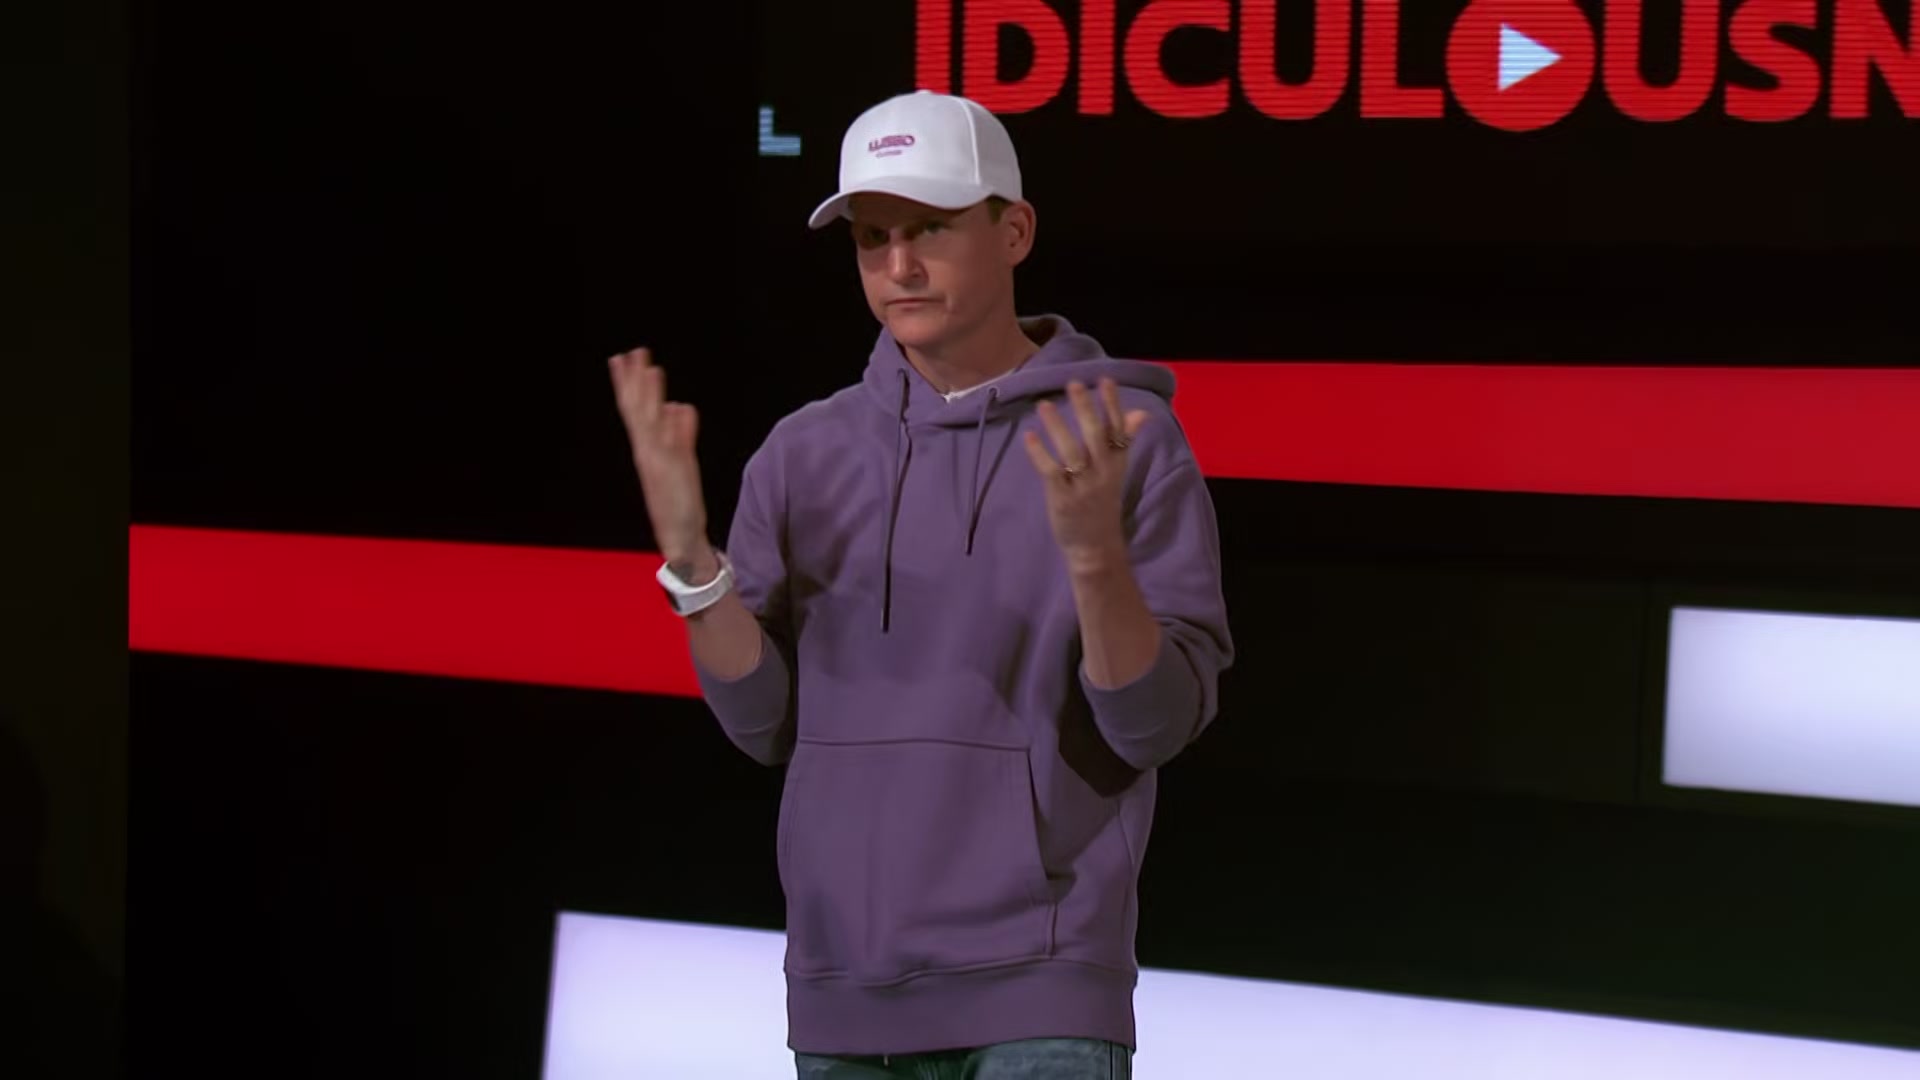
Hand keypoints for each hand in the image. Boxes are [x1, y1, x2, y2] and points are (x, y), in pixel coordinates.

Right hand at [609, 347, 712, 573]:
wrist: (680, 534)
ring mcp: (661, 460)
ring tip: (652, 369)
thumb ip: (682, 432)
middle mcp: (649, 451)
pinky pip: (675, 444)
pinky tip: (676, 407)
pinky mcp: (677, 471)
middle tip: (632, 352)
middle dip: (635, 381)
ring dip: (652, 396)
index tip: (621, 358)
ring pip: (652, 421)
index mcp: (646, 447)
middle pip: (638, 410)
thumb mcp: (682, 458)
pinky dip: (675, 427)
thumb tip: (679, 407)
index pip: (633, 408)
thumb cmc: (678, 498)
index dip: (628, 383)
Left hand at [1021, 377, 1150, 572]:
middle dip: (1086, 409)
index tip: (1105, 379)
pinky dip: (1039, 453)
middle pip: (1096, 435)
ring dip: (1058, 426)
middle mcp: (1103, 472)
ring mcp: (1083, 486)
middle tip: (1073, 384)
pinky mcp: (1063, 499)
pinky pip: (1051, 472)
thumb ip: (1125, 440)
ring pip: (1072, 451)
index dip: (1113, 404)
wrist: (1096, 547)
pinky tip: (1029, 436)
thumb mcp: (1117, 471)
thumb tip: (1141, 413)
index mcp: (1117, 463)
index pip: (1118, 429)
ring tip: (1043, 405)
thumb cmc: (1102, 504)